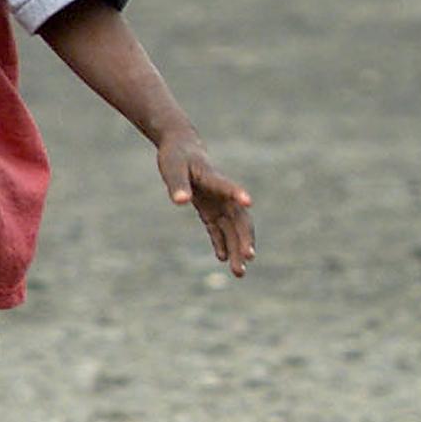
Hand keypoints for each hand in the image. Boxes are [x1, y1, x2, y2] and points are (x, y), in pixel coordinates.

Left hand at [155, 129, 255, 275]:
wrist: (182, 148)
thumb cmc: (176, 156)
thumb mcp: (172, 168)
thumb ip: (177, 185)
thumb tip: (181, 201)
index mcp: (213, 179)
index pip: (227, 188)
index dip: (237, 194)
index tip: (248, 203)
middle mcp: (222, 194)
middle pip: (238, 219)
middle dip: (244, 239)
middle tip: (248, 259)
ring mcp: (218, 203)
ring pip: (232, 229)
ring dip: (237, 248)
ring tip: (239, 273)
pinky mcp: (210, 209)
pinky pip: (219, 229)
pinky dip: (221, 243)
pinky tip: (221, 258)